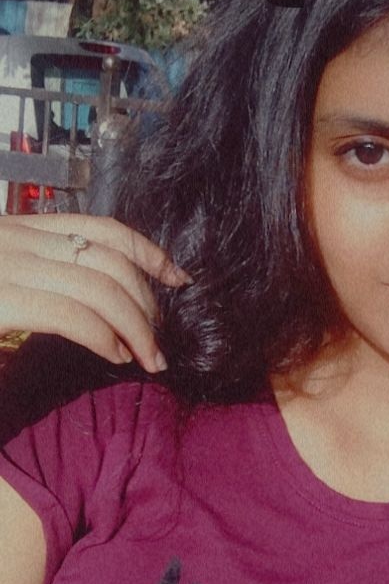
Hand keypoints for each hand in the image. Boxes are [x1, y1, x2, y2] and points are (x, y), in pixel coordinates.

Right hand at [0, 213, 189, 373]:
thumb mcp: (3, 283)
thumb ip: (44, 280)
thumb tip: (102, 306)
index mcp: (18, 230)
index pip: (100, 229)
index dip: (148, 253)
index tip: (177, 277)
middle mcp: (13, 238)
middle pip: (108, 260)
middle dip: (145, 301)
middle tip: (157, 337)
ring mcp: (4, 265)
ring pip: (99, 287)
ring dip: (136, 327)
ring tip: (147, 354)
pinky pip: (71, 315)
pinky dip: (103, 337)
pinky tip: (116, 354)